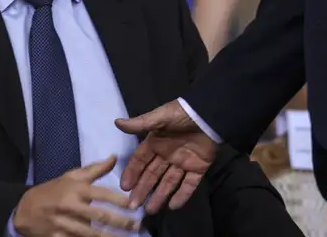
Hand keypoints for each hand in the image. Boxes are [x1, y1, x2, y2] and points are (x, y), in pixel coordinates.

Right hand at [13, 156, 140, 236]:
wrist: (24, 209)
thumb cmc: (52, 190)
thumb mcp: (71, 176)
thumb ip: (94, 169)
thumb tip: (115, 157)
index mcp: (75, 189)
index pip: (102, 194)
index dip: (119, 201)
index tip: (134, 206)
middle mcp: (70, 206)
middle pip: (100, 216)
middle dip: (121, 222)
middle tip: (137, 227)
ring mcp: (63, 224)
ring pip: (91, 234)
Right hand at [115, 100, 217, 214]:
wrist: (209, 115)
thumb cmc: (182, 114)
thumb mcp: (160, 117)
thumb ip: (140, 124)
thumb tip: (117, 122)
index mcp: (156, 143)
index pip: (140, 161)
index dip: (132, 173)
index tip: (124, 187)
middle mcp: (167, 155)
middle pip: (152, 175)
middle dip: (143, 189)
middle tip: (134, 205)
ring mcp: (183, 163)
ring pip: (168, 182)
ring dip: (159, 196)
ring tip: (150, 210)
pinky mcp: (198, 168)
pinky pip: (189, 184)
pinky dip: (182, 195)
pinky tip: (173, 206)